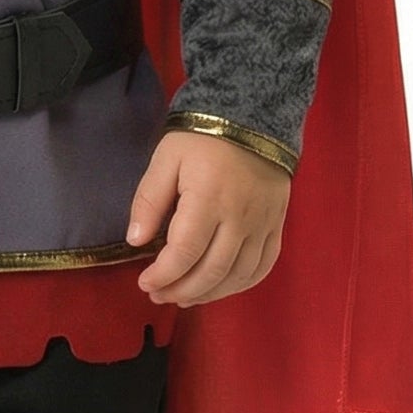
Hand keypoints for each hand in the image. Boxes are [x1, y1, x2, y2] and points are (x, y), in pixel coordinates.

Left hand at [128, 129, 290, 306]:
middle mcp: (240, 217)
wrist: (253, 117)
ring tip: (183, 296)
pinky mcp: (276, 225)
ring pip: (238, 275)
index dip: (163, 275)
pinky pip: (263, 266)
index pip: (185, 252)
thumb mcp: (165, 159)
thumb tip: (136, 241)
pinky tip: (219, 287)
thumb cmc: (201, 138)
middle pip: (212, 271)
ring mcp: (263, 224)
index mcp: (208, 199)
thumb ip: (149, 200)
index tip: (145, 283)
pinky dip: (241, 285)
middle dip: (181, 290)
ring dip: (209, 294)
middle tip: (158, 294)